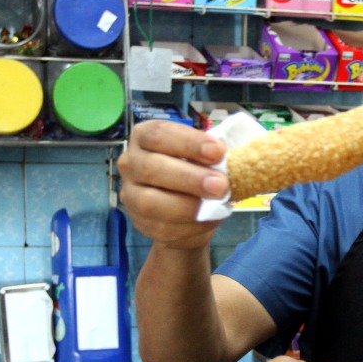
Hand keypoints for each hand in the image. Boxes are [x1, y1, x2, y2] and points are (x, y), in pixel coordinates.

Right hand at [117, 120, 229, 249]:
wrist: (187, 211)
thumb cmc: (195, 172)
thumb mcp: (203, 158)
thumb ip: (211, 156)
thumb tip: (232, 158)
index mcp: (145, 137)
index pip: (159, 134)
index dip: (189, 142)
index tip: (218, 152)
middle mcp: (131, 162)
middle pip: (152, 167)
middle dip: (189, 177)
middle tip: (220, 184)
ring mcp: (130, 194)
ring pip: (150, 201)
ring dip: (186, 205)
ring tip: (215, 203)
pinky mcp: (139, 222)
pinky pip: (161, 226)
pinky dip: (189, 225)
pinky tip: (209, 220)